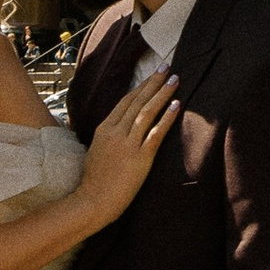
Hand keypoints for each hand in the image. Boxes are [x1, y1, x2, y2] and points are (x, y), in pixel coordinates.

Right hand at [74, 73, 178, 222]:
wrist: (92, 201)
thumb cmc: (94, 181)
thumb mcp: (96, 151)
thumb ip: (107, 137)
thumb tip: (117, 129)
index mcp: (104, 129)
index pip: (125, 102)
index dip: (140, 87)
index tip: (152, 75)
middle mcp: (115, 132)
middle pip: (137, 101)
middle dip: (153, 83)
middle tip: (167, 68)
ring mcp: (127, 144)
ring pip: (147, 112)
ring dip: (162, 94)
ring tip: (175, 80)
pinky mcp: (139, 157)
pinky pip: (155, 133)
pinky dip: (166, 117)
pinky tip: (176, 105)